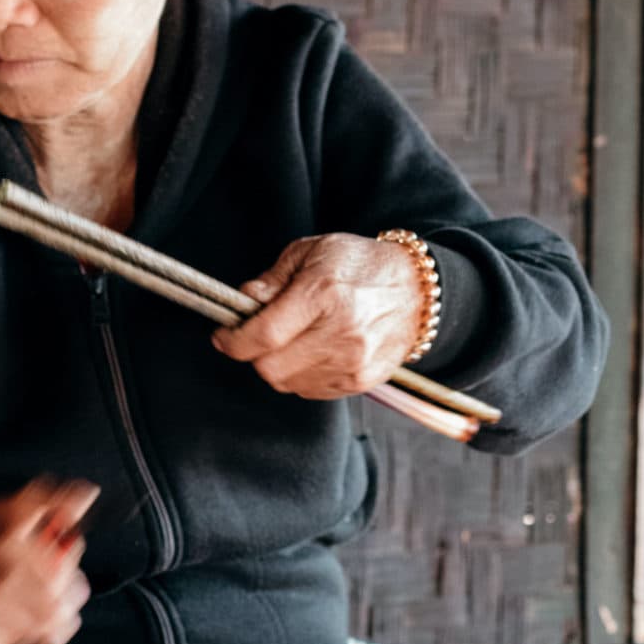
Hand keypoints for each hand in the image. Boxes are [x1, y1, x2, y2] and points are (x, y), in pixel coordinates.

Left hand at [213, 234, 424, 399]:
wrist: (419, 291)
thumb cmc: (362, 265)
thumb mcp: (313, 252)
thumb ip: (274, 278)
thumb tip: (243, 301)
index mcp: (324, 293)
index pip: (264, 335)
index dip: (234, 341)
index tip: (223, 336)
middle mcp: (341, 332)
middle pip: (271, 368)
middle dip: (254, 355)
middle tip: (257, 337)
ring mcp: (354, 362)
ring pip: (289, 383)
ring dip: (278, 366)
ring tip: (290, 341)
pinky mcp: (362, 381)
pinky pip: (312, 391)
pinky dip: (301, 376)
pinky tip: (311, 352)